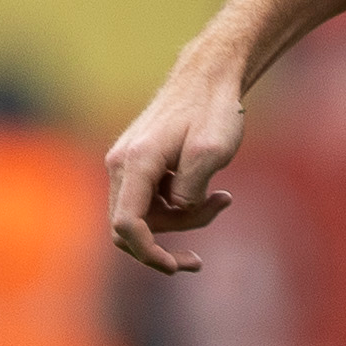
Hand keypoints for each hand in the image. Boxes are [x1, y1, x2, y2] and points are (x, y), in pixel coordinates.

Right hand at [105, 53, 246, 272]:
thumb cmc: (214, 111)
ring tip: (223, 200)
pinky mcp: (139, 166)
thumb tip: (176, 212)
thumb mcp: (212, 152)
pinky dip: (180, 207)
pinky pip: (151, 203)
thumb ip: (190, 191)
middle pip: (131, 227)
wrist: (208, 78)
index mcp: (136, 162)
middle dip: (166, 242)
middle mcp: (121, 165)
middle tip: (201, 251)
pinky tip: (215, 194)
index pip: (126, 224)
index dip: (147, 252)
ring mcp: (126, 165)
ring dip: (182, 220)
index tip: (175, 267)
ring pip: (144, 217)